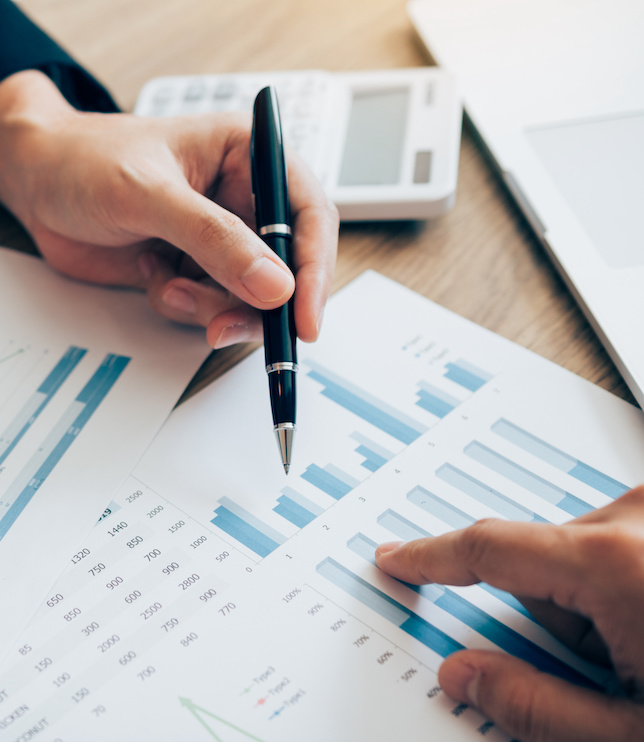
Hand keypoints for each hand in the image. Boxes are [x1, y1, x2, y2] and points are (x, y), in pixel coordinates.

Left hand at [0, 70, 337, 346]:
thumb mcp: (150, 194)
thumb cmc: (84, 161)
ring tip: (169, 288)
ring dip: (212, 307)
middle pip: (286, 269)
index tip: (304, 316)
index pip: (307, 215)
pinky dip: (185, 307)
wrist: (34, 185)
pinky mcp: (198, 270)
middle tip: (227, 324)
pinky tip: (156, 278)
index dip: (314, 269)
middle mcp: (243, 201)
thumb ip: (215, 240)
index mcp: (249, 158)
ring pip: (249, 298)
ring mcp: (221, 241)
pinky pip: (212, 308)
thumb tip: (274, 285)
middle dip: (256, 303)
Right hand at [375, 487, 643, 741]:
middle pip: (540, 560)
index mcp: (614, 561)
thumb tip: (464, 677)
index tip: (397, 558)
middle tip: (610, 667)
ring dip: (591, 595)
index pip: (488, 549)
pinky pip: (610, 537)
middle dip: (555, 612)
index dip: (431, 556)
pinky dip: (616, 578)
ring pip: (578, 549)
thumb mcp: (637, 735)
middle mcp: (635, 515)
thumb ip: (538, 708)